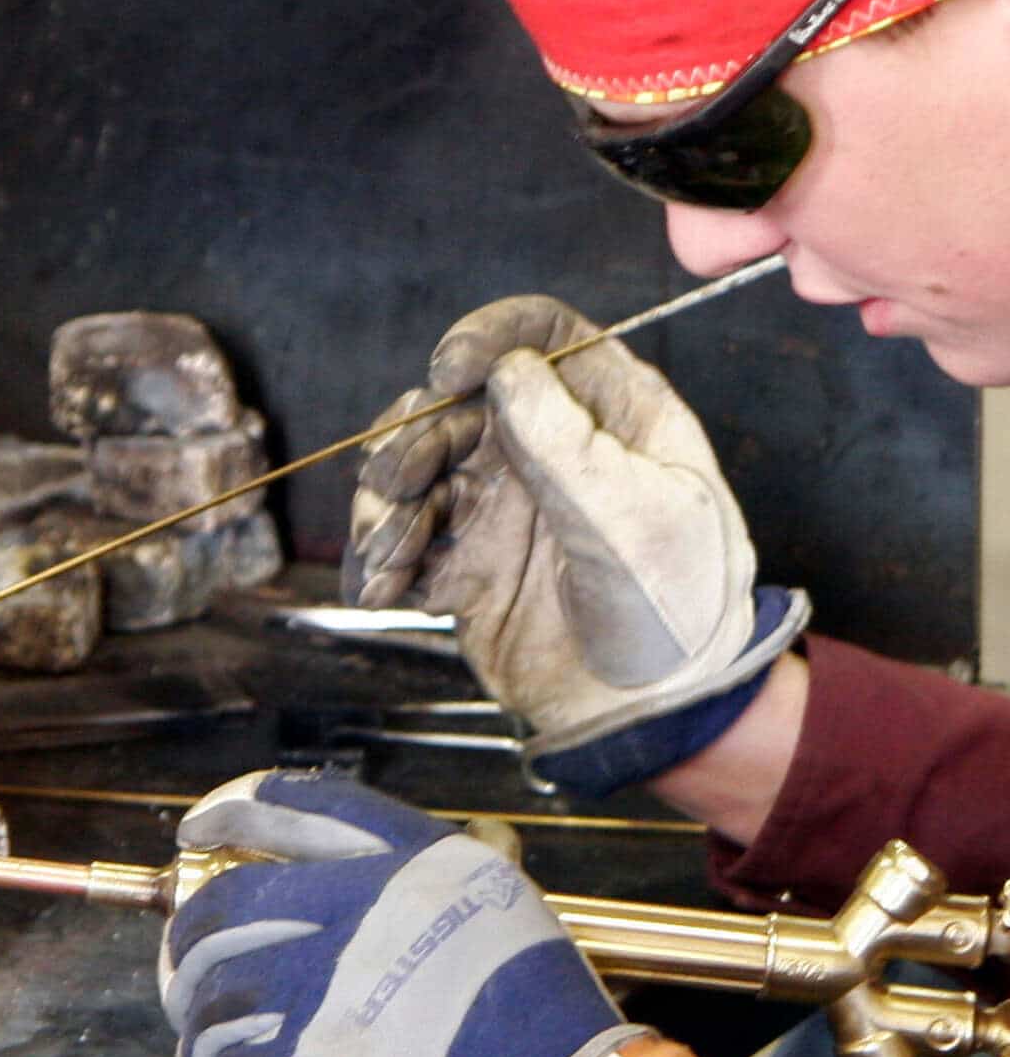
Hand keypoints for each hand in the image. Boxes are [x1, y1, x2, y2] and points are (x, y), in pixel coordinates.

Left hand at [160, 769, 710, 1056]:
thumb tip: (344, 905)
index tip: (198, 828)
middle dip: (188, 940)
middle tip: (184, 970)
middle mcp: (360, 912)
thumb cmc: (546, 1045)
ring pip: (210, 996)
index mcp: (414, 868)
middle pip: (226, 903)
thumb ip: (421, 899)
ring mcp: (321, 988)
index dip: (234, 809)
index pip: (301, 806)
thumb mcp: (503, 922)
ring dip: (204, 1037)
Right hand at [346, 295, 806, 790]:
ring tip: (390, 554)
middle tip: (398, 482)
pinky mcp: (465, 568)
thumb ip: (568, 446)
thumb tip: (508, 372)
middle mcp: (546, 452)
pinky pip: (405, 549)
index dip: (488, 338)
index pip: (542, 339)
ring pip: (417, 476)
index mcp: (609, 418)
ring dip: (387, 508)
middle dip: (413, 441)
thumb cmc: (678, 613)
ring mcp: (500, 510)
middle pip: (455, 410)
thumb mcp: (636, 520)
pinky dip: (380, 564)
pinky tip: (380, 588)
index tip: (449, 373)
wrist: (652, 717)